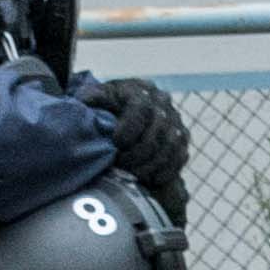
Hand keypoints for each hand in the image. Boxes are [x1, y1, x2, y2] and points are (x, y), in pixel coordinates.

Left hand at [84, 73, 191, 216]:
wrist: (125, 109)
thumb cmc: (108, 104)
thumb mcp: (97, 96)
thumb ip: (92, 96)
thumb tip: (87, 100)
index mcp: (142, 90)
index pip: (141, 108)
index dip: (130, 128)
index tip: (116, 143)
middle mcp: (163, 104)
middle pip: (158, 130)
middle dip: (139, 152)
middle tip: (121, 165)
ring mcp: (176, 121)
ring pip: (171, 146)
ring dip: (152, 164)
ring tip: (133, 175)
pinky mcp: (182, 139)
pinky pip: (180, 157)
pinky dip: (166, 171)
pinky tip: (150, 179)